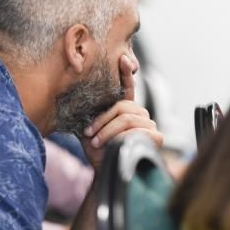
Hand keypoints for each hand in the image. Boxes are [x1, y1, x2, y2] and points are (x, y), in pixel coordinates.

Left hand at [81, 54, 162, 168]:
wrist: (105, 170)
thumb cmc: (97, 149)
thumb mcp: (89, 127)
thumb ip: (90, 112)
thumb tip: (73, 91)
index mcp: (125, 108)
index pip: (127, 87)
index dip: (125, 72)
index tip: (122, 58)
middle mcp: (140, 113)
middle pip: (123, 106)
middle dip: (103, 120)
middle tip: (90, 134)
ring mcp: (150, 124)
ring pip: (127, 118)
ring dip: (108, 131)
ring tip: (96, 142)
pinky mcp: (156, 137)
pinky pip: (135, 130)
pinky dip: (120, 138)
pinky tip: (113, 146)